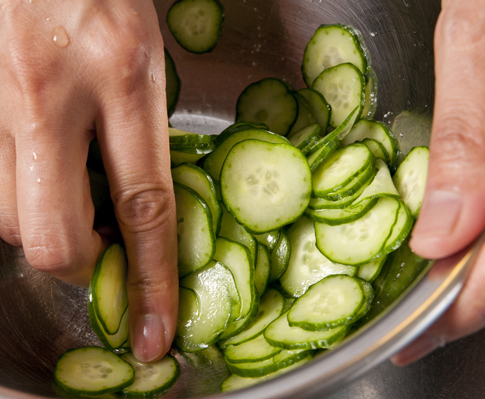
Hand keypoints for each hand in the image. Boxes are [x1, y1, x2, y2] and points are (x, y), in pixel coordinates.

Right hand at [0, 0, 177, 362]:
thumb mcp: (142, 41)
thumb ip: (138, 122)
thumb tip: (132, 196)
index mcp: (118, 72)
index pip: (142, 207)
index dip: (153, 279)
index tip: (156, 329)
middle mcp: (47, 94)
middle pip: (49, 239)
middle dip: (79, 264)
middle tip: (101, 246)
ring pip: (9, 214)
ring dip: (44, 221)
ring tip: (68, 183)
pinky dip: (18, 167)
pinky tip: (33, 127)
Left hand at [391, 0, 484, 365]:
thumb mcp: (475, 45)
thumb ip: (468, 142)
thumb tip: (437, 238)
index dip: (453, 315)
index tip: (409, 340)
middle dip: (459, 304)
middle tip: (410, 328)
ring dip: (469, 278)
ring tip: (423, 299)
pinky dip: (479, 241)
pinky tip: (450, 244)